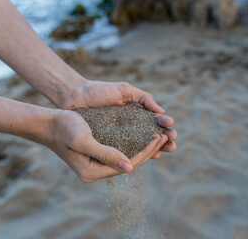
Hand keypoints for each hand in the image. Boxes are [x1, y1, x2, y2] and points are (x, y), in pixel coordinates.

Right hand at [48, 110, 167, 182]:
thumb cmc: (64, 128)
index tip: (159, 138)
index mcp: (92, 171)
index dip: (145, 152)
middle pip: (129, 163)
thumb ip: (105, 154)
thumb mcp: (84, 140)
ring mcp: (96, 164)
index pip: (126, 165)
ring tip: (159, 136)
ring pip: (126, 157)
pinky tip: (142, 136)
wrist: (48, 124)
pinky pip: (119, 152)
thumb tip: (129, 167)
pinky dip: (132, 144)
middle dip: (148, 150)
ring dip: (142, 147)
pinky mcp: (97, 155)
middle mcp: (96, 171)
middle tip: (165, 136)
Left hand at [61, 80, 176, 157]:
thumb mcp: (123, 90)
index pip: (153, 121)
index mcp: (135, 113)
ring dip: (154, 149)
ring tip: (165, 151)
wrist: (74, 96)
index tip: (171, 128)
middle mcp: (129, 126)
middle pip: (150, 135)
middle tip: (173, 144)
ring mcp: (119, 136)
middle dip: (163, 140)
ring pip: (140, 145)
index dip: (163, 125)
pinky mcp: (108, 144)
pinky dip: (135, 155)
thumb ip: (142, 98)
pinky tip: (146, 158)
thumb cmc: (99, 90)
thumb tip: (161, 112)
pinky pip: (124, 152)